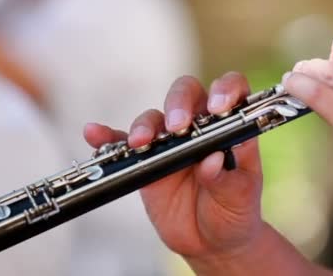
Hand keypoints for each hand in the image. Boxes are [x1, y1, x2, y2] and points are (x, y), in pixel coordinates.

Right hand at [83, 73, 264, 262]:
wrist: (210, 242)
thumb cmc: (234, 212)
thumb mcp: (239, 198)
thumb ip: (227, 179)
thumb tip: (212, 159)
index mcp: (231, 127)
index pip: (232, 91)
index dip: (226, 89)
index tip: (219, 107)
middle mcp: (200, 126)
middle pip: (187, 94)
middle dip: (180, 102)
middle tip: (178, 126)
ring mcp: (171, 142)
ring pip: (154, 117)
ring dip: (145, 125)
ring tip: (141, 143)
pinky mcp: (146, 161)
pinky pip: (122, 143)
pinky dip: (107, 137)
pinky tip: (94, 133)